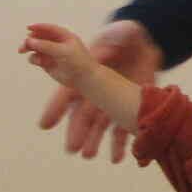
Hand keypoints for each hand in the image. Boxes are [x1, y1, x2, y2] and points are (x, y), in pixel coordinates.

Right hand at [20, 23, 94, 89]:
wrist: (84, 79)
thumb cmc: (77, 62)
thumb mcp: (63, 51)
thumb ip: (46, 45)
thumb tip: (29, 40)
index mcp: (65, 37)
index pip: (50, 29)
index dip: (39, 27)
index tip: (28, 28)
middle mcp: (57, 44)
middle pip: (40, 37)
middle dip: (31, 39)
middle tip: (24, 44)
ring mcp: (51, 53)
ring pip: (35, 47)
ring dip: (29, 48)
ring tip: (22, 51)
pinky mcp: (47, 63)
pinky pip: (36, 58)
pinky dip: (34, 58)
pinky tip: (38, 62)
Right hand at [34, 19, 160, 162]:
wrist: (146, 40)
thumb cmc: (124, 34)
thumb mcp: (118, 33)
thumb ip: (111, 42)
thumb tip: (105, 52)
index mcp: (88, 73)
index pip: (70, 92)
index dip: (58, 107)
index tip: (46, 124)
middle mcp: (98, 88)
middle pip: (85, 114)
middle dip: (78, 131)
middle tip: (71, 149)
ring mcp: (114, 98)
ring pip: (102, 124)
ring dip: (95, 140)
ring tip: (87, 156)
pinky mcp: (131, 104)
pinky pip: (126, 126)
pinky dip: (121, 143)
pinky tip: (116, 159)